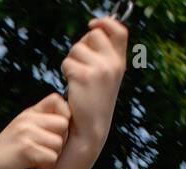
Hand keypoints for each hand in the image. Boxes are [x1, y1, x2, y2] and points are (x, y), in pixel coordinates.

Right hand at [0, 93, 71, 168]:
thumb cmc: (2, 159)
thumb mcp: (20, 134)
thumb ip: (39, 127)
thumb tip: (67, 126)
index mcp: (27, 114)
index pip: (57, 100)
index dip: (64, 115)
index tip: (57, 132)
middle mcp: (26, 119)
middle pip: (63, 124)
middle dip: (59, 141)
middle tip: (45, 151)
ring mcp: (25, 133)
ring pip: (59, 144)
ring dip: (52, 157)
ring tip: (35, 161)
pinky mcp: (25, 150)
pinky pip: (52, 158)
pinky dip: (45, 167)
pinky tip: (32, 167)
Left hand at [61, 15, 127, 144]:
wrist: (91, 129)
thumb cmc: (94, 103)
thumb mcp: (106, 77)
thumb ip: (104, 55)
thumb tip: (94, 28)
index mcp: (120, 63)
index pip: (119, 31)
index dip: (106, 22)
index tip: (93, 24)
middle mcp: (112, 64)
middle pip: (93, 35)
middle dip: (82, 46)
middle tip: (80, 65)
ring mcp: (99, 69)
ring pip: (77, 49)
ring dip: (72, 61)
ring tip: (77, 80)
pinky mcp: (83, 76)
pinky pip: (67, 63)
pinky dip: (66, 73)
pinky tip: (72, 87)